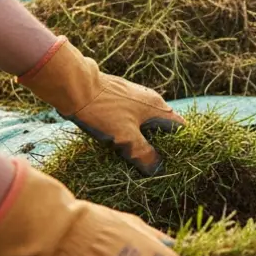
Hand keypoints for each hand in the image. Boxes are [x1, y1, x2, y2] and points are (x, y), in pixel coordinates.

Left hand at [18, 37, 182, 175]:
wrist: (74, 86)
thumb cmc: (103, 110)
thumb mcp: (125, 137)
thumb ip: (143, 153)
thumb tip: (156, 169)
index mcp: (157, 108)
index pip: (180, 127)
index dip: (180, 144)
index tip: (172, 160)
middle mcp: (150, 100)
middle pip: (163, 125)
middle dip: (159, 143)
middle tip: (150, 162)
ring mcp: (135, 97)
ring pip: (146, 121)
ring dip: (143, 136)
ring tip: (132, 153)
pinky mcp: (119, 97)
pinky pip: (132, 116)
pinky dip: (130, 128)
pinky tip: (117, 138)